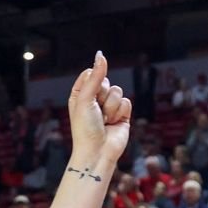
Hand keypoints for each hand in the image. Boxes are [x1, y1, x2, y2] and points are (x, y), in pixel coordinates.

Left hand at [67, 52, 131, 169]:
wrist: (98, 152)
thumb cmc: (85, 128)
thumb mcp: (85, 99)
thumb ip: (95, 77)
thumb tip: (101, 55)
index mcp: (81, 94)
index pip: (91, 74)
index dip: (92, 82)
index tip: (89, 96)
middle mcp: (95, 99)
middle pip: (107, 82)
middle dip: (103, 96)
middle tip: (97, 112)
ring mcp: (109, 107)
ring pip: (118, 91)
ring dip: (111, 107)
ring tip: (105, 121)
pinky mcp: (122, 115)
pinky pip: (127, 102)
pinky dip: (121, 113)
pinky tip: (113, 124)